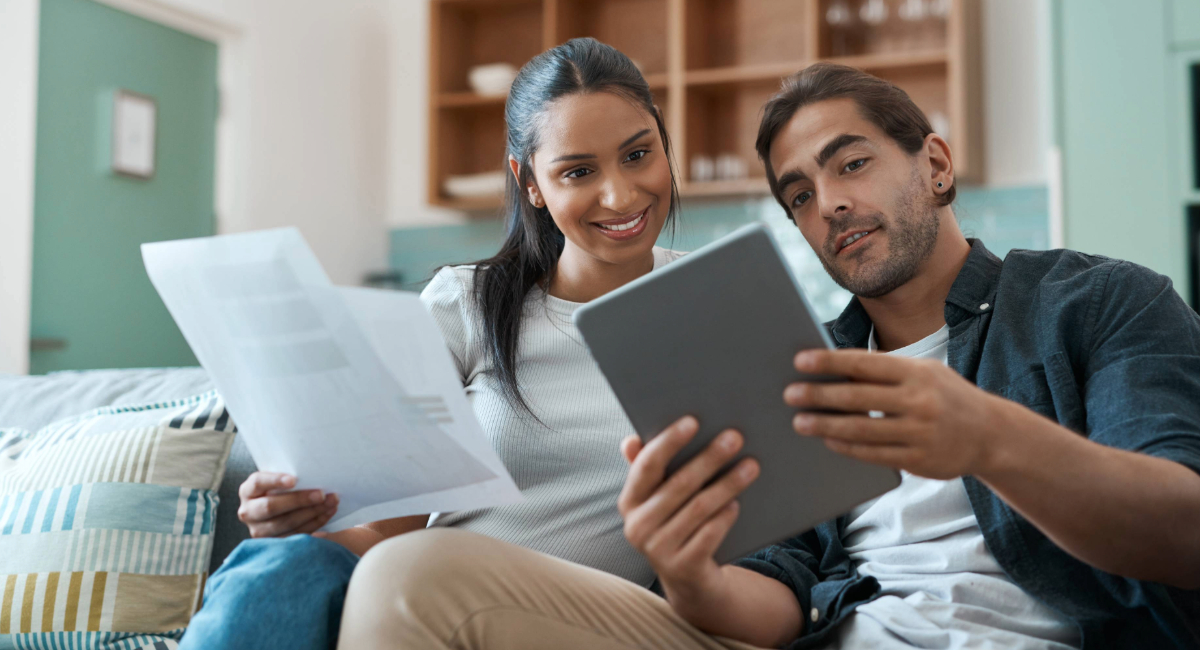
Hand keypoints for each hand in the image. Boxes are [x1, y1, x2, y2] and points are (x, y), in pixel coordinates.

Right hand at [237, 471, 338, 537]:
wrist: (281, 508)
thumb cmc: (282, 489)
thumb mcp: (280, 480)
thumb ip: (290, 478)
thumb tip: (314, 474)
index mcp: (248, 491)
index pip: (258, 483)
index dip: (275, 481)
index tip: (294, 479)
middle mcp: (248, 512)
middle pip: (271, 507)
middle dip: (299, 500)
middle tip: (321, 494)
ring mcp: (259, 530)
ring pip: (286, 523)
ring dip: (312, 512)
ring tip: (331, 502)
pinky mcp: (274, 543)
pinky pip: (296, 534)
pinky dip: (316, 523)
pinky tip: (328, 513)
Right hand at [618, 416, 759, 609]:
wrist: (690, 579)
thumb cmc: (676, 523)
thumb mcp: (660, 498)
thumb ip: (648, 468)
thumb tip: (630, 440)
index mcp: (630, 501)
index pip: (647, 465)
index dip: (669, 441)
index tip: (693, 421)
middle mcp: (637, 526)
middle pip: (679, 484)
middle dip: (709, 457)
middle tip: (735, 437)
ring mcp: (659, 550)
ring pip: (699, 508)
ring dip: (727, 484)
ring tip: (750, 466)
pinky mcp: (683, 568)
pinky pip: (709, 534)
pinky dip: (725, 516)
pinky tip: (738, 503)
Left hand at [785, 349, 1007, 479]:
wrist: (991, 435)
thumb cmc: (945, 396)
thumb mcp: (924, 374)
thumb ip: (885, 372)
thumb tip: (835, 370)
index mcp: (917, 373)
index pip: (865, 363)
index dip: (830, 362)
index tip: (800, 361)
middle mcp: (919, 401)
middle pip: (858, 398)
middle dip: (819, 395)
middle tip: (789, 394)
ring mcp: (920, 433)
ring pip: (861, 429)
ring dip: (825, 425)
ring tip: (799, 422)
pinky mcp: (919, 461)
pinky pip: (873, 454)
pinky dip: (847, 447)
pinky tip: (828, 440)